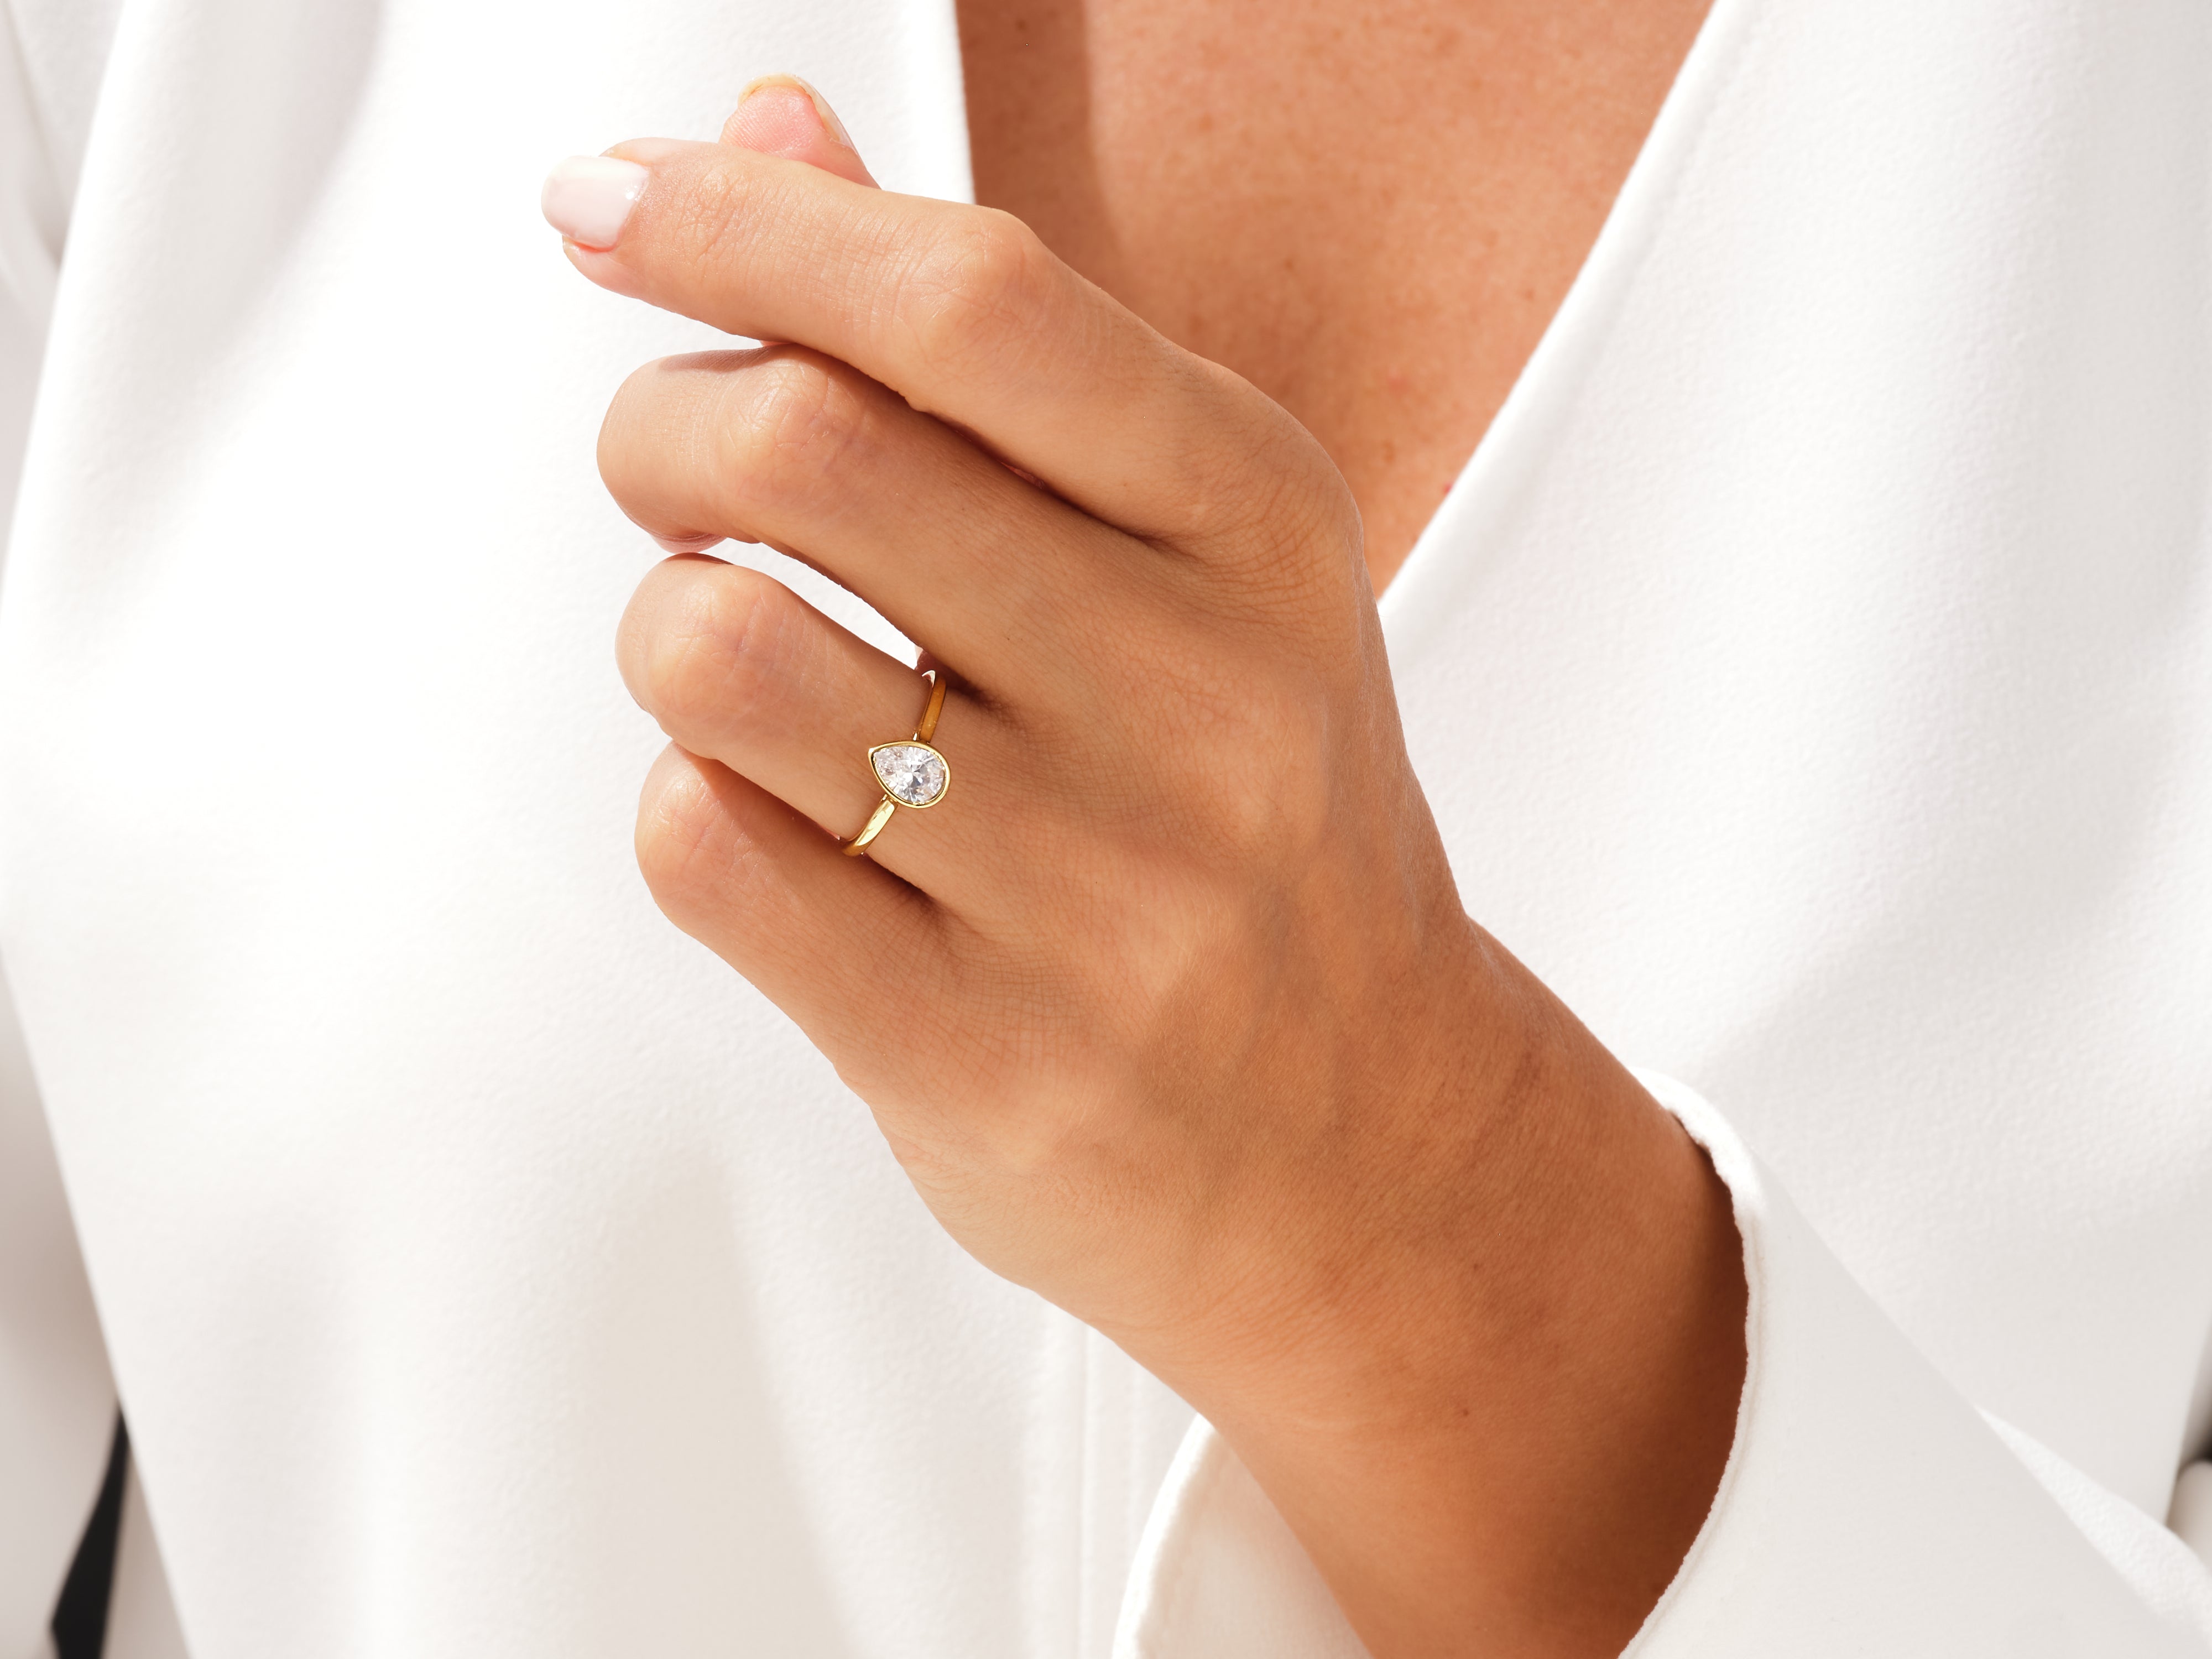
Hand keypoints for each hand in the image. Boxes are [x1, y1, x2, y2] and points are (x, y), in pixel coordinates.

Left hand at [546, 79, 1744, 1658]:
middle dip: (663, 430)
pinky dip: (693, 808)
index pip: (971, 301)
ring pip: (719, 655)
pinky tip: (786, 825)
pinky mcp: (981, 1052)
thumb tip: (770, 131)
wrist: (1363, 1139)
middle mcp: (1202, 699)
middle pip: (804, 451)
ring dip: (672, 632)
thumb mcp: (1190, 555)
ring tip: (748, 667)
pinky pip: (705, 853)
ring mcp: (1101, 894)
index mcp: (1260, 526)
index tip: (611, 203)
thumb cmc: (1259, 818)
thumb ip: (987, 345)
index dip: (746, 226)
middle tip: (676, 472)